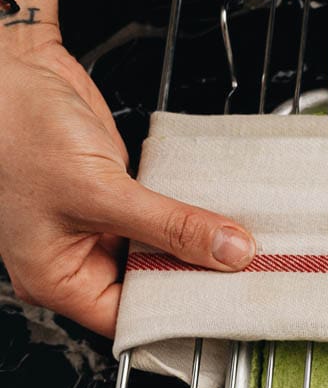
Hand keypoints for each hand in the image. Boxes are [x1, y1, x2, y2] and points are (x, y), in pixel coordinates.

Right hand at [0, 0, 254, 338]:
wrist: (11, 68)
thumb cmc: (15, 129)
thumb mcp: (99, 189)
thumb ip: (170, 224)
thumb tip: (228, 251)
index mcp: (57, 278)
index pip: (132, 319)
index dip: (179, 317)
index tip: (226, 307)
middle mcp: (78, 257)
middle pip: (153, 286)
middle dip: (196, 277)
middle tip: (243, 275)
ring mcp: (101, 226)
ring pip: (164, 251)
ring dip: (198, 245)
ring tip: (240, 247)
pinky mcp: (120, 194)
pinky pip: (164, 217)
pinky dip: (190, 216)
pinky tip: (220, 215)